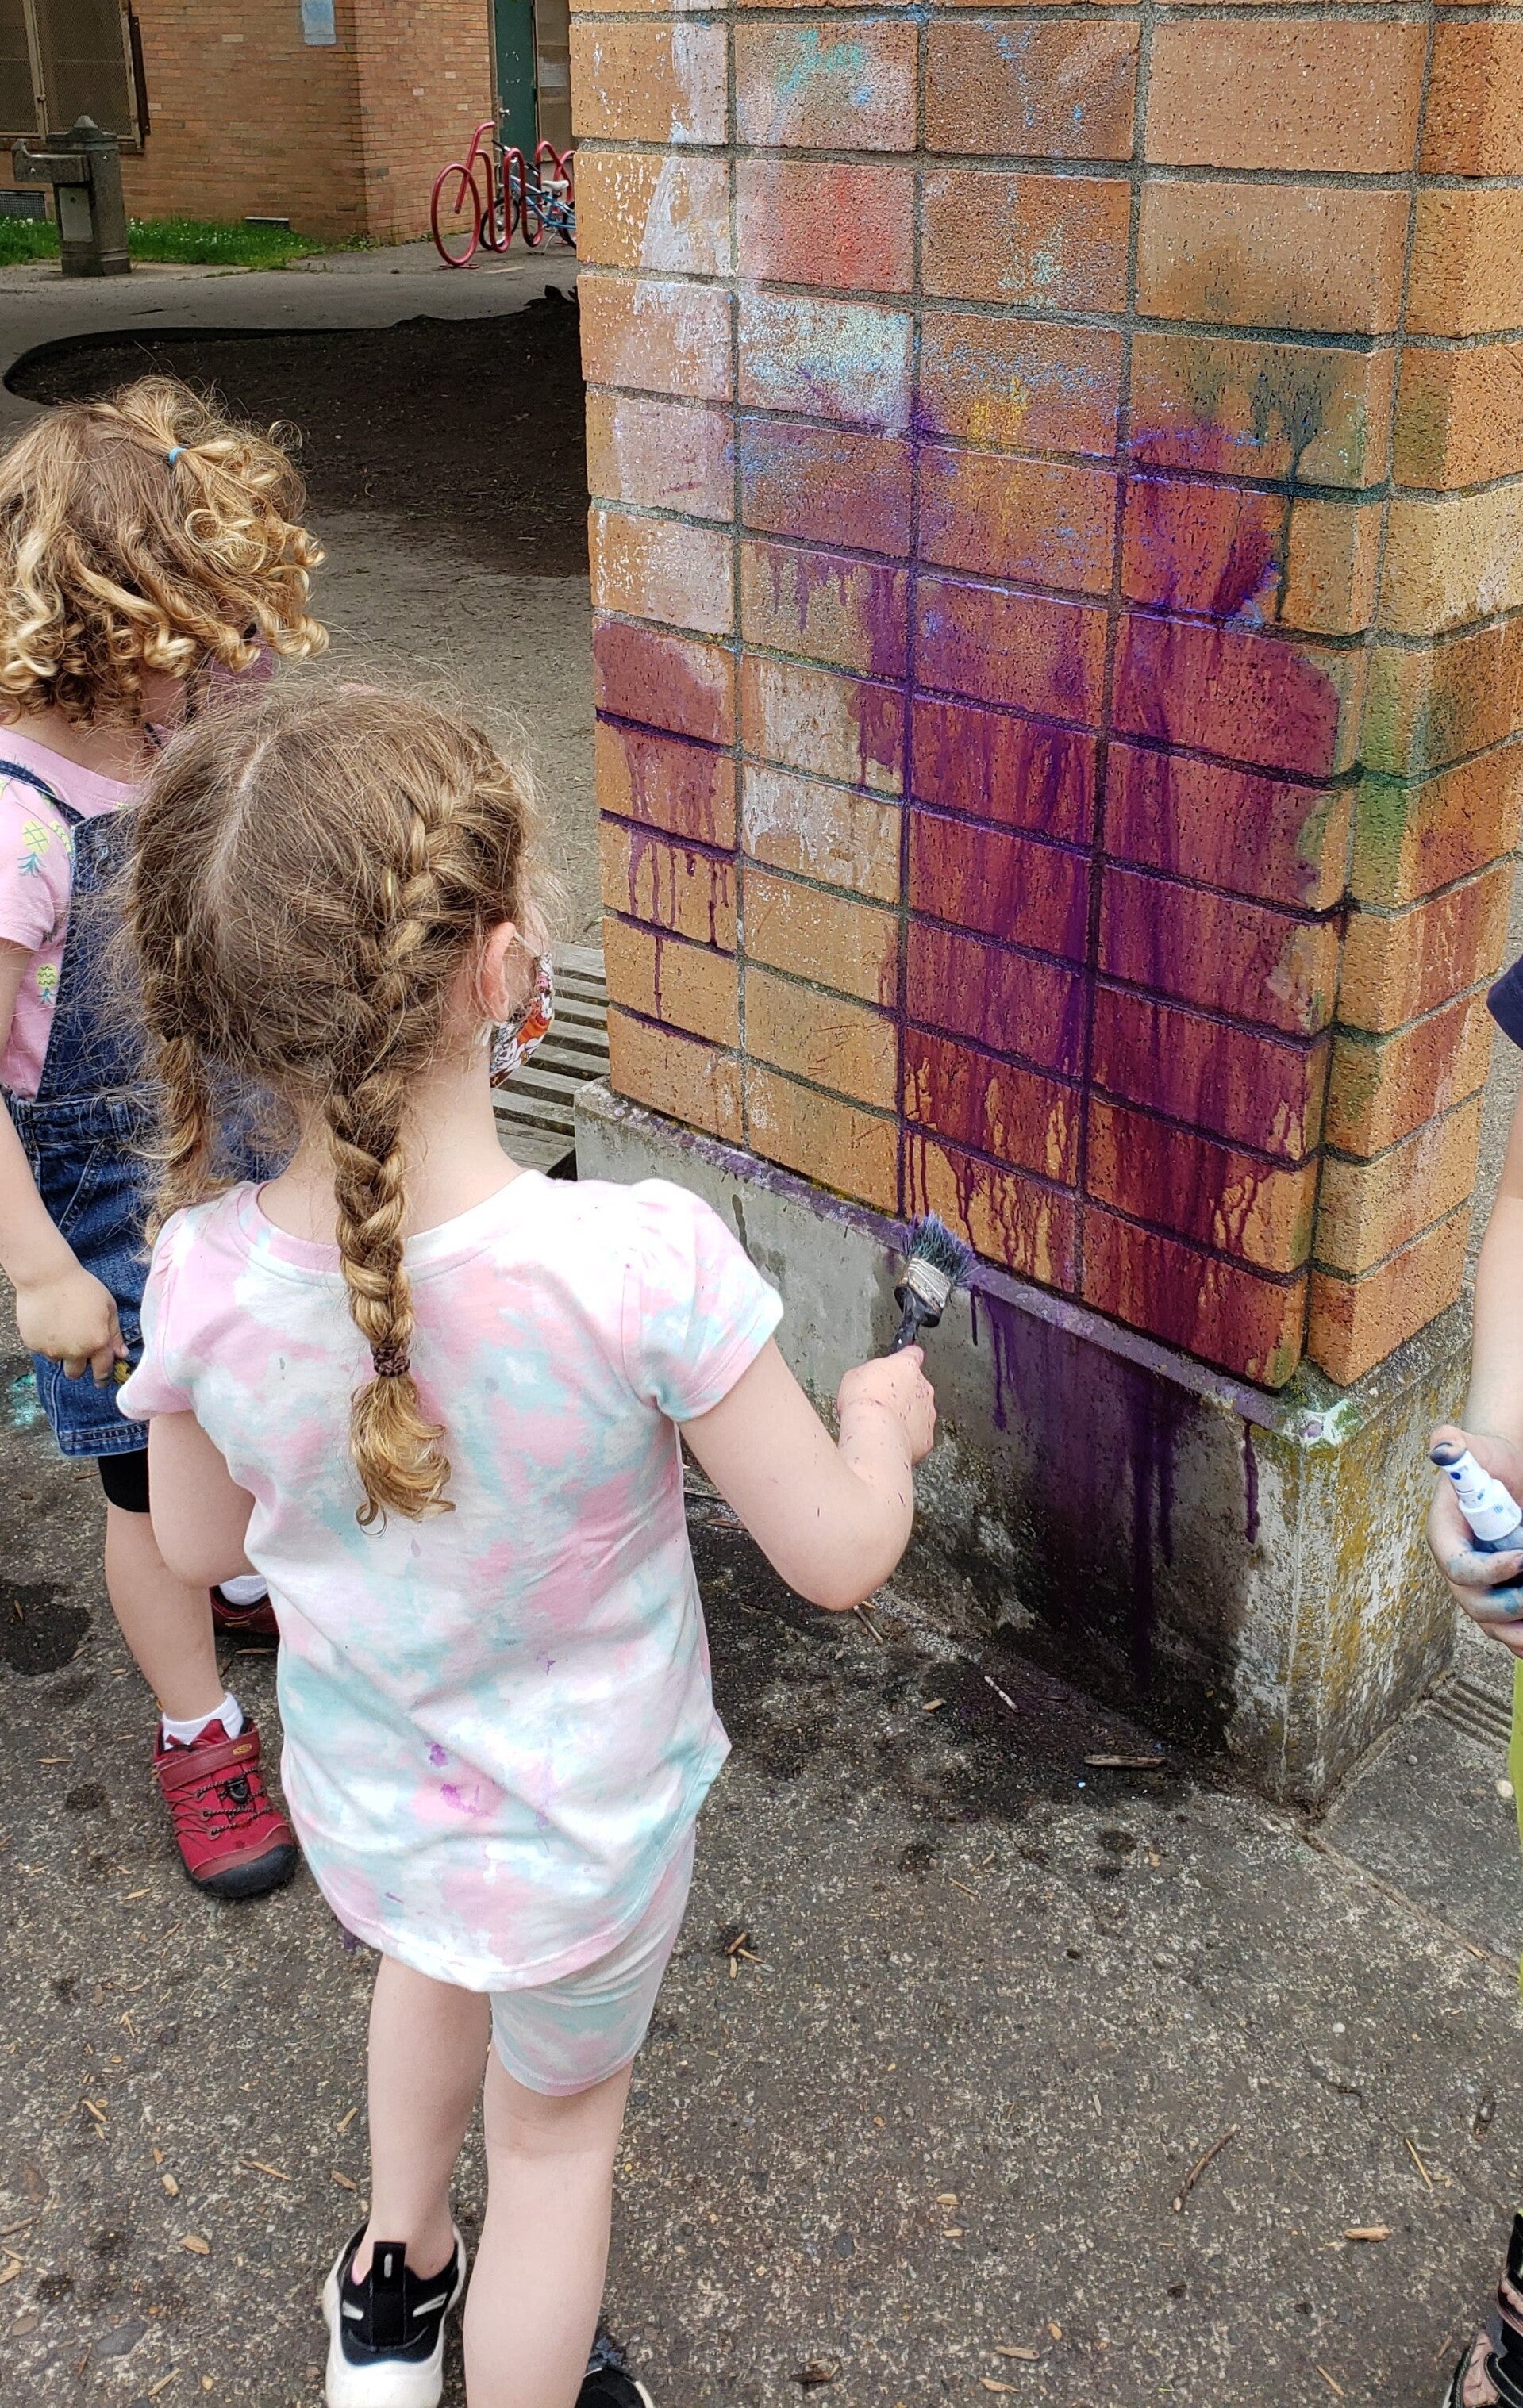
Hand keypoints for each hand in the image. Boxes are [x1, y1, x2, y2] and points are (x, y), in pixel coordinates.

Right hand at [15, 1261, 124, 1384]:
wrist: (47, 1277)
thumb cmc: (82, 1287)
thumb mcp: (108, 1306)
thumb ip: (114, 1333)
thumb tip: (121, 1354)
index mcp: (97, 1342)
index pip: (102, 1370)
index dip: (102, 1376)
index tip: (100, 1379)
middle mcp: (75, 1351)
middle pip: (75, 1373)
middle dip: (78, 1367)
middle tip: (78, 1353)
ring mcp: (52, 1349)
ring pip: (58, 1361)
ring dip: (61, 1352)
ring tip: (62, 1329)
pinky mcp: (34, 1344)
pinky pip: (42, 1349)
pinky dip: (46, 1341)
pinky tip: (49, 1323)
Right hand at [837, 1347, 936, 1466]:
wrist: (874, 1433)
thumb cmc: (864, 1402)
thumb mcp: (854, 1375)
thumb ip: (869, 1374)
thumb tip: (866, 1380)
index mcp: (907, 1366)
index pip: (913, 1354)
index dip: (905, 1359)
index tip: (900, 1364)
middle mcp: (923, 1388)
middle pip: (916, 1387)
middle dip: (902, 1395)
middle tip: (881, 1404)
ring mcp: (927, 1415)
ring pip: (919, 1413)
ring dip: (905, 1417)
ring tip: (882, 1425)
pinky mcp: (926, 1439)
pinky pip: (918, 1436)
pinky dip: (906, 1438)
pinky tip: (889, 1439)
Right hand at [1427, 1421, 1522, 1657]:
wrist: (1502, 1475)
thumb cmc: (1486, 1461)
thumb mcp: (1472, 1447)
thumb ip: (1453, 1444)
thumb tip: (1442, 1446)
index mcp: (1446, 1538)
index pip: (1460, 1567)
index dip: (1490, 1570)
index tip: (1522, 1557)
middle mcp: (1460, 1569)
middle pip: (1475, 1605)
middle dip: (1508, 1608)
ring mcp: (1479, 1587)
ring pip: (1492, 1625)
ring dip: (1516, 1633)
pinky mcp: (1500, 1594)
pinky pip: (1508, 1628)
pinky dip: (1522, 1639)